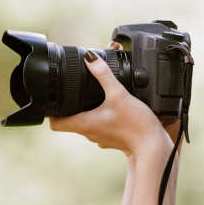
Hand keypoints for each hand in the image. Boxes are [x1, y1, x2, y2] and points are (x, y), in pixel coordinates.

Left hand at [48, 42, 171, 156]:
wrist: (154, 146)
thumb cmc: (136, 125)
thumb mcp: (119, 94)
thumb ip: (104, 75)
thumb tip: (90, 58)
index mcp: (84, 124)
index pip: (54, 124)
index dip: (49, 111)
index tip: (52, 97)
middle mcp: (89, 132)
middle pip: (69, 119)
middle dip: (70, 103)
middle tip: (73, 88)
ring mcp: (101, 137)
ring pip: (86, 121)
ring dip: (86, 108)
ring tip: (92, 93)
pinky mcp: (113, 136)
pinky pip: (100, 124)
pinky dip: (101, 114)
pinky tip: (111, 104)